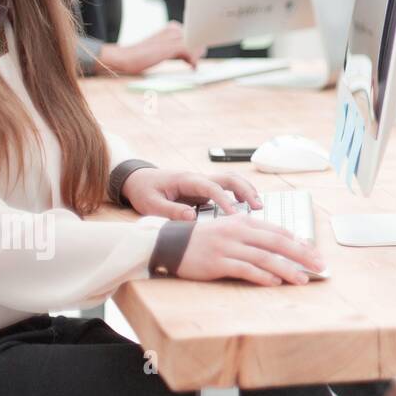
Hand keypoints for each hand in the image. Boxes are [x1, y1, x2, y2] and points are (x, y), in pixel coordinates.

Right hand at [98, 22, 202, 75]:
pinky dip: (194, 60)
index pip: (195, 35)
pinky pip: (191, 51)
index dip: (198, 46)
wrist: (125, 57)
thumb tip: (194, 54)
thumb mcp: (163, 49)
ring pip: (197, 44)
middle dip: (199, 50)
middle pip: (198, 39)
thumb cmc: (143, 56)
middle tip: (193, 62)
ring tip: (192, 64)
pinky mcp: (170, 47)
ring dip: (197, 55)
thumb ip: (178, 49)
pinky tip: (191, 66)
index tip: (197, 56)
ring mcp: (172, 37)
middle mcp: (174, 29)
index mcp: (172, 27)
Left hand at [123, 168, 262, 220]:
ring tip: (258, 205)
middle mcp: (198, 178)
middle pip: (229, 178)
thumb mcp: (151, 204)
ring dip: (246, 190)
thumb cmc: (143, 191)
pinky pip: (226, 188)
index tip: (235, 215)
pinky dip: (239, 193)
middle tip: (257, 207)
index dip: (225, 200)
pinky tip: (246, 205)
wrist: (137, 179)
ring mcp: (202, 182)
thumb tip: (192, 217)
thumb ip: (170, 211)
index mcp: (187, 180)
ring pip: (231, 180)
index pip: (212, 188)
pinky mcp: (203, 189)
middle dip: (246, 190)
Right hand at [177, 214, 324, 285]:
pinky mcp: (217, 263)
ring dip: (287, 269)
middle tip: (320, 265)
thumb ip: (253, 235)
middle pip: (278, 243)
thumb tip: (282, 244)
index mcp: (244, 221)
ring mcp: (228, 247)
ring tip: (303, 279)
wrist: (170, 242)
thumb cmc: (204, 238)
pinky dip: (263, 276)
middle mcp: (239, 232)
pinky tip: (276, 282)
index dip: (300, 243)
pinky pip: (245, 269)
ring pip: (265, 258)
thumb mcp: (230, 228)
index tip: (316, 253)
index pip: (279, 231)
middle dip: (302, 255)